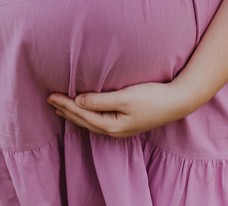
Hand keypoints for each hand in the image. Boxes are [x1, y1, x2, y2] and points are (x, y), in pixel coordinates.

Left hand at [47, 82, 199, 138]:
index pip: (81, 114)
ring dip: (75, 115)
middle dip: (66, 111)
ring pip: (91, 122)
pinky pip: (99, 121)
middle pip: (83, 121)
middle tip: (49, 100)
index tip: (50, 96)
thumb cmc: (152, 97)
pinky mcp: (127, 123)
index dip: (65, 104)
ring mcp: (121, 128)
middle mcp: (114, 130)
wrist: (178, 102)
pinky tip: (86, 111)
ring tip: (61, 108)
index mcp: (111, 125)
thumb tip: (78, 102)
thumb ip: (100, 100)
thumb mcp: (124, 97)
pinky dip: (87, 115)